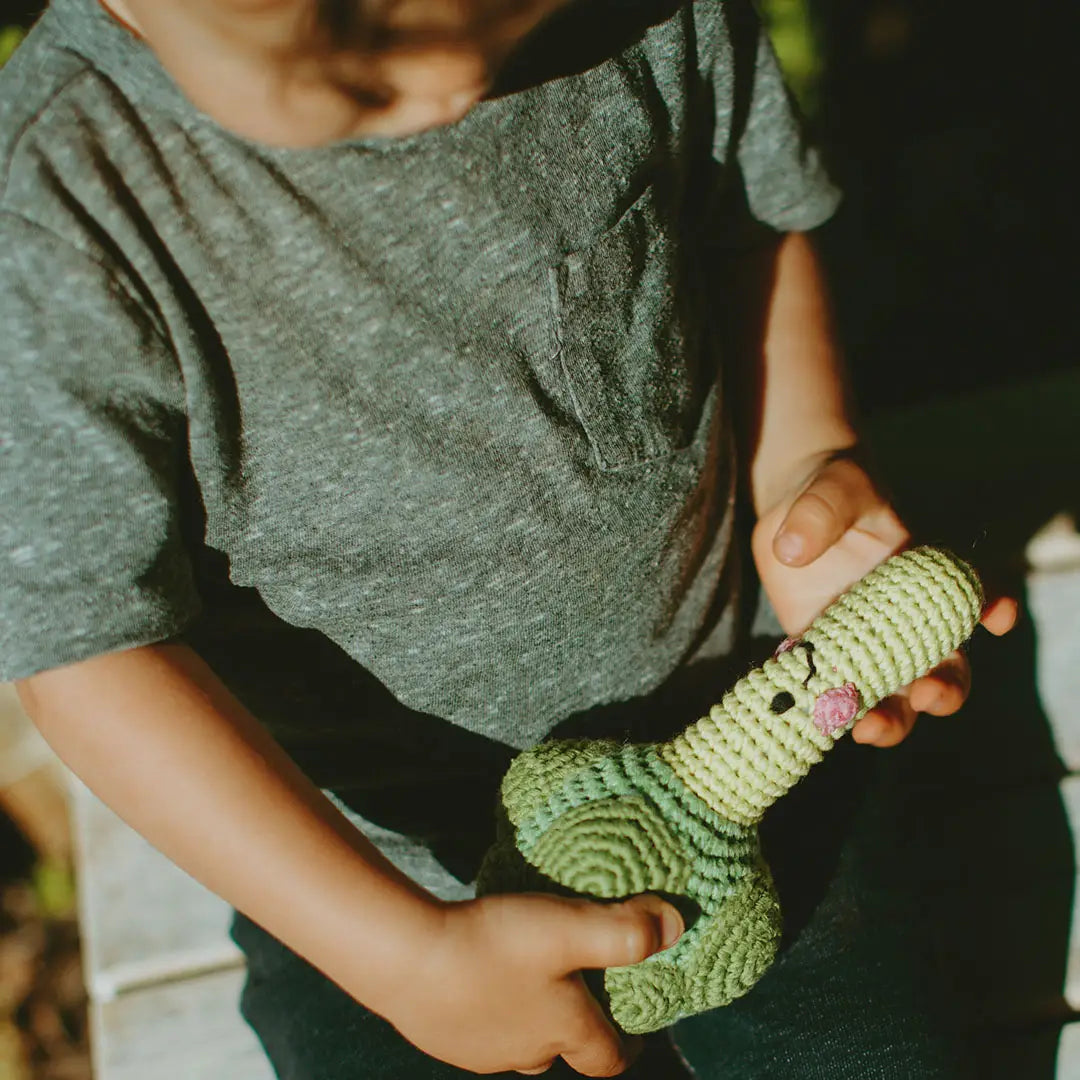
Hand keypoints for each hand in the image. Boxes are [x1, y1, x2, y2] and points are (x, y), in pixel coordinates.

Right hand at [382, 892, 683, 1075]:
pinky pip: (479, 1028)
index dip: (626, 1046)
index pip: (608, 1059)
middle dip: (575, 1026)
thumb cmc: (495, 946)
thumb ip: (625, 931)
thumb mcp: (568, 928)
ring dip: (529, 1016)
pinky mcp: (443, 1036)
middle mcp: (526, 1052)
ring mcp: (481, 1051)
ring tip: (528, 976)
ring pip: (518, 1041)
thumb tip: (676, 927)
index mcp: (565, 1031)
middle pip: (561, 1050)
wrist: (407, 961)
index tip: (635, 1028)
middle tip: (578, 986)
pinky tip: (479, 973)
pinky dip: (489, 1007)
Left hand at [751, 452, 1016, 747]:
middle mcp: (904, 619)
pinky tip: (816, 719)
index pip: (973, 595)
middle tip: (926, 692)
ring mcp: (863, 641)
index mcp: (925, 577)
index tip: (994, 617)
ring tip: (868, 728)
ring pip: (891, 694)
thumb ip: (820, 514)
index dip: (992, 607)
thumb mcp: (829, 490)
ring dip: (890, 718)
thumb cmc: (828, 493)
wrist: (791, 510)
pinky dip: (826, 709)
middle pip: (944, 668)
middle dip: (944, 689)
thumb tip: (792, 549)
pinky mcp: (821, 651)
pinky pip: (830, 690)